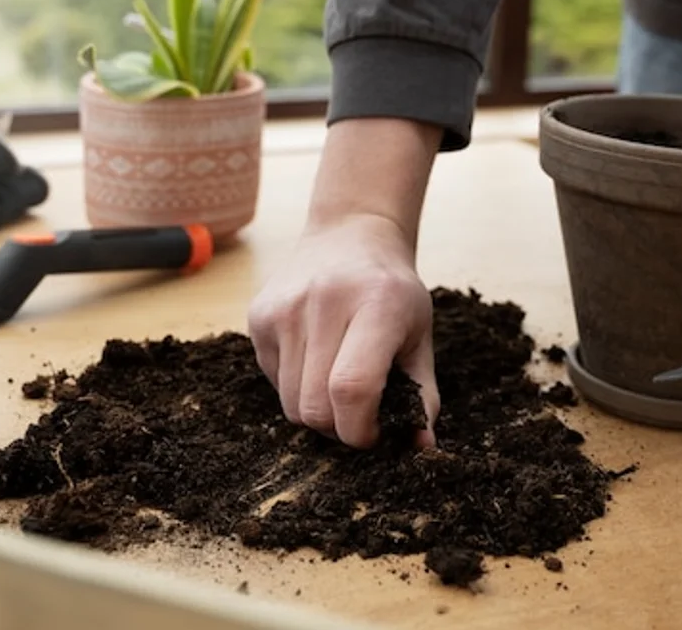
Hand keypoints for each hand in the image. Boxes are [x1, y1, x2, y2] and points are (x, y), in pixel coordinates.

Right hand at [248, 211, 438, 448]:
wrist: (348, 235)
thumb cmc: (392, 292)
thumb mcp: (419, 336)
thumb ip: (422, 394)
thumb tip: (420, 446)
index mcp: (376, 304)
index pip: (352, 389)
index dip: (361, 428)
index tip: (375, 431)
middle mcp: (323, 301)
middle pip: (315, 406)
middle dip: (339, 428)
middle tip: (358, 414)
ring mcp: (284, 307)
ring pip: (290, 403)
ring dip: (317, 411)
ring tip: (336, 384)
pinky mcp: (259, 315)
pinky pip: (274, 382)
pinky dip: (296, 387)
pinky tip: (315, 359)